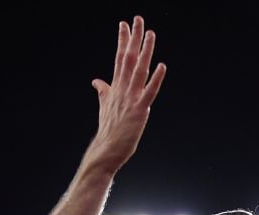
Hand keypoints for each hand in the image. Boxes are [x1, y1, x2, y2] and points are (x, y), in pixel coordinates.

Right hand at [84, 16, 166, 173]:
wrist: (105, 151)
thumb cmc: (108, 131)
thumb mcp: (104, 107)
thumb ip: (103, 91)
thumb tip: (96, 81)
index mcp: (115, 87)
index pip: (119, 58)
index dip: (123, 40)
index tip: (124, 24)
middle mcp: (122, 90)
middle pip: (128, 58)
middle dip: (134, 38)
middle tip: (138, 19)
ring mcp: (131, 99)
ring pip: (139, 70)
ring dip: (145, 51)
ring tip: (150, 34)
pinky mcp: (139, 111)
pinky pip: (149, 92)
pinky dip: (156, 79)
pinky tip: (162, 65)